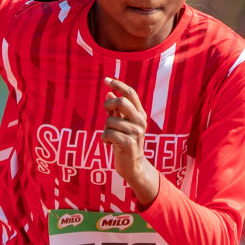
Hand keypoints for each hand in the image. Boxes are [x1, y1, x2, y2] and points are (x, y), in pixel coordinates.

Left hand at [102, 77, 158, 205]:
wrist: (132, 165)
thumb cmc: (125, 142)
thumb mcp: (122, 124)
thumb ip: (116, 110)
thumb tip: (109, 93)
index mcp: (140, 114)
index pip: (130, 93)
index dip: (118, 85)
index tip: (106, 79)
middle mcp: (140, 121)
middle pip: (120, 102)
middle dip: (108, 105)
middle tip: (106, 112)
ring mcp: (135, 132)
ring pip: (110, 120)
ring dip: (106, 129)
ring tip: (111, 137)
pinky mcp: (128, 143)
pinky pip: (107, 134)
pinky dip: (104, 139)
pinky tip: (110, 145)